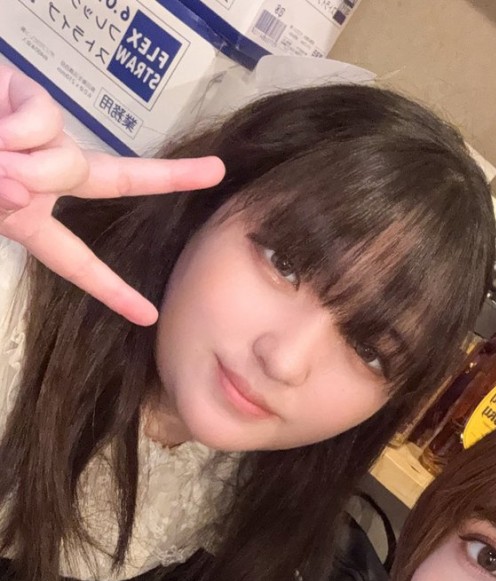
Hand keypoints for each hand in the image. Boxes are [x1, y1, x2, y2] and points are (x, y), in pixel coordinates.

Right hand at [0, 66, 224, 324]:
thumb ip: (4, 202)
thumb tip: (22, 190)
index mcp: (28, 215)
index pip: (76, 259)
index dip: (111, 290)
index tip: (150, 316)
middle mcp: (40, 175)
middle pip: (114, 179)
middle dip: (168, 178)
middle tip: (218, 172)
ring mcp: (37, 134)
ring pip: (67, 162)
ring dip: (26, 166)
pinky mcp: (25, 94)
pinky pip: (43, 125)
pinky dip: (13, 132)